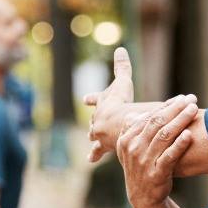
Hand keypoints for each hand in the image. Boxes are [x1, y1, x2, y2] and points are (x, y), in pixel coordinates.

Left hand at [84, 46, 135, 161]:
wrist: (117, 124)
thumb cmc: (121, 103)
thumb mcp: (122, 82)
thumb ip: (122, 66)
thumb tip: (120, 48)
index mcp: (102, 104)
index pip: (95, 99)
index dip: (92, 99)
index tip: (85, 99)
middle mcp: (97, 119)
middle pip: (93, 120)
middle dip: (94, 122)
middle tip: (91, 126)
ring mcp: (98, 133)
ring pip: (93, 136)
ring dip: (93, 139)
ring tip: (91, 143)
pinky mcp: (102, 146)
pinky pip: (97, 151)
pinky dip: (95, 155)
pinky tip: (90, 159)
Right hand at [117, 95, 198, 207]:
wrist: (142, 197)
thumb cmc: (141, 167)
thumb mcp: (130, 149)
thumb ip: (133, 130)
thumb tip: (139, 112)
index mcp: (126, 139)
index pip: (148, 116)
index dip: (167, 105)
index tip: (182, 98)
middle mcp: (133, 149)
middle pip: (157, 122)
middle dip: (176, 109)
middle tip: (192, 100)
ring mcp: (144, 162)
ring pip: (164, 136)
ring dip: (180, 121)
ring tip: (194, 110)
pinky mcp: (156, 175)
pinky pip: (169, 157)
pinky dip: (179, 145)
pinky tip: (189, 135)